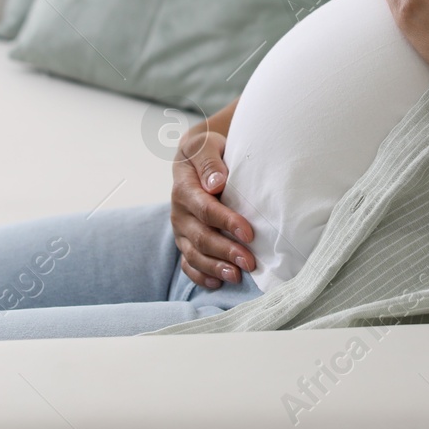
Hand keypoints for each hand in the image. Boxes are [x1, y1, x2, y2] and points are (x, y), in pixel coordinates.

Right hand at [171, 128, 255, 288]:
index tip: (249, 233)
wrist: (195, 157)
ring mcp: (181, 230)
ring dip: (215, 268)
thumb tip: (216, 183)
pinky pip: (188, 263)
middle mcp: (179, 213)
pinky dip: (201, 276)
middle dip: (225, 252)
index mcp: (184, 188)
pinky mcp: (184, 241)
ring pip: (194, 255)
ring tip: (236, 276)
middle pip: (201, 237)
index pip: (205, 209)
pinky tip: (218, 283)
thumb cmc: (206, 151)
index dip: (227, 222)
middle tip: (249, 262)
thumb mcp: (206, 145)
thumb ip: (210, 161)